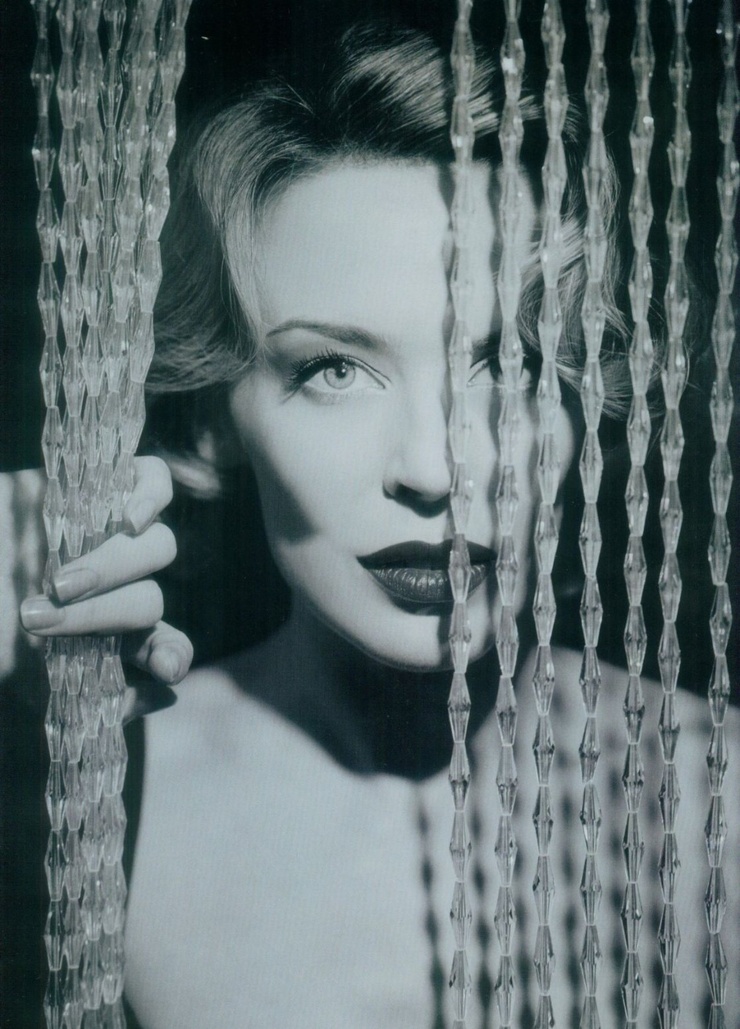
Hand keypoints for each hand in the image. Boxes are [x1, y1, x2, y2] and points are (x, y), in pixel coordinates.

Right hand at [20, 456, 192, 718]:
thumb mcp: (22, 677)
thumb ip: (90, 695)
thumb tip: (161, 696)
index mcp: (110, 634)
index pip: (167, 647)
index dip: (173, 655)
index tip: (165, 667)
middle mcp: (121, 586)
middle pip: (150, 599)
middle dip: (104, 615)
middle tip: (42, 621)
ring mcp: (116, 535)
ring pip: (158, 548)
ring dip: (114, 569)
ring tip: (60, 583)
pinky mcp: (105, 486)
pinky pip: (155, 480)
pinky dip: (152, 496)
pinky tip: (131, 519)